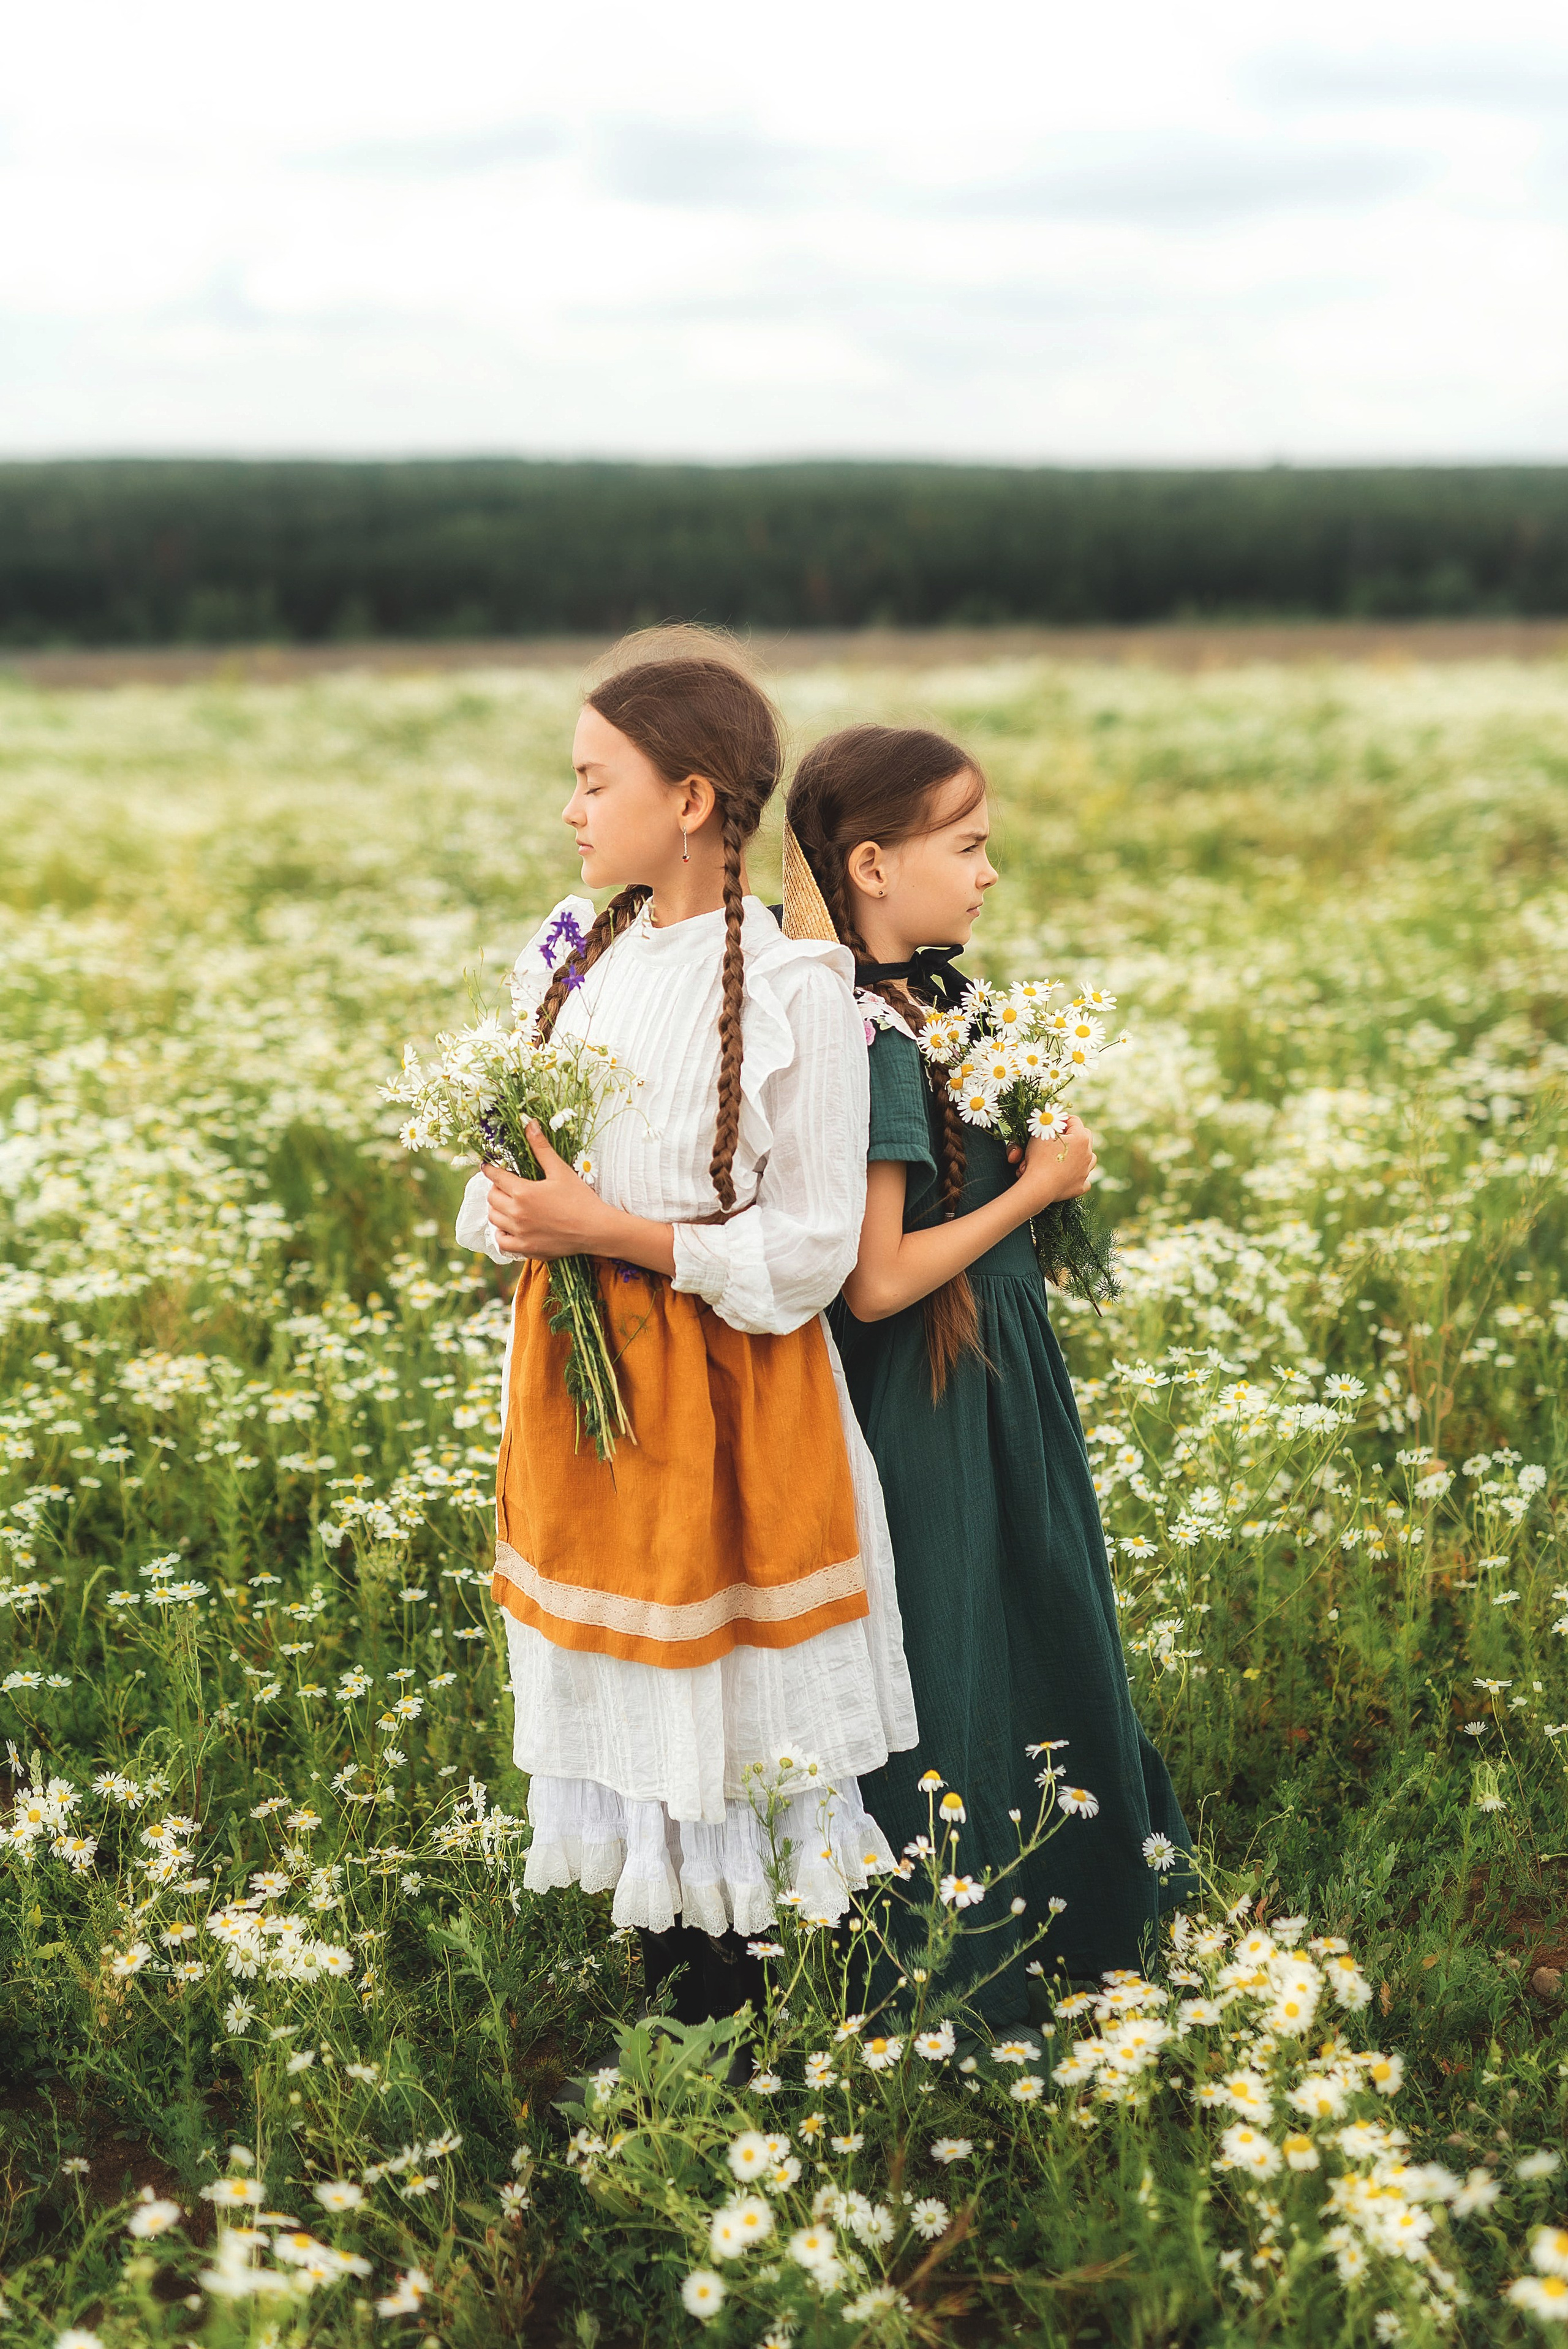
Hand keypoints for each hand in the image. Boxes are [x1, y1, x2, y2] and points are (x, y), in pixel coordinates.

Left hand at [483, 1125, 608, 1260]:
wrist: (595, 1229)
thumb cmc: (580, 1199)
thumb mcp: (560, 1170)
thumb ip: (541, 1148)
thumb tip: (529, 1123)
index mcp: (523, 1192)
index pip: (496, 1177)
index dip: (490, 1169)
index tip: (487, 1167)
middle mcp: (517, 1213)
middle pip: (492, 1198)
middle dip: (496, 1188)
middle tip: (505, 1185)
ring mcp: (519, 1233)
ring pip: (494, 1219)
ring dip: (497, 1209)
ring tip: (507, 1204)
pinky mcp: (525, 1248)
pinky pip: (502, 1242)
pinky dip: (501, 1234)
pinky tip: (509, 1227)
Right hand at [1006, 1115, 1096, 1210]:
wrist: (1039, 1186)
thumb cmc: (1039, 1157)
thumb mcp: (1041, 1133)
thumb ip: (1049, 1123)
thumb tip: (1053, 1118)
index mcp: (1081, 1138)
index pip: (1074, 1121)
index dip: (1062, 1120)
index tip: (1052, 1123)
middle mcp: (1088, 1154)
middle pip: (1085, 1137)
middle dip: (1073, 1135)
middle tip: (1058, 1137)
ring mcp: (1086, 1171)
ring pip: (1089, 1158)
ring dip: (1079, 1154)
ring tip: (1066, 1155)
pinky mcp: (1080, 1186)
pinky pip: (1084, 1179)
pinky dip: (1078, 1175)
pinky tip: (1069, 1175)